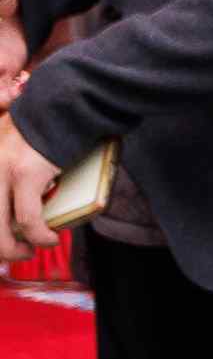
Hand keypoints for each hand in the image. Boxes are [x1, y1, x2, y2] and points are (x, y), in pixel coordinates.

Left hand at [0, 121, 48, 253]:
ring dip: (14, 249)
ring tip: (30, 250)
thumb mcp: (11, 154)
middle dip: (0, 247)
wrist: (61, 105)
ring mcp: (2, 172)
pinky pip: (29, 219)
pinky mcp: (25, 175)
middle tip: (15, 252)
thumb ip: (6, 176)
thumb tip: (18, 209)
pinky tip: (49, 240)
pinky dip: (40, 236)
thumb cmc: (42, 130)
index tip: (3, 242)